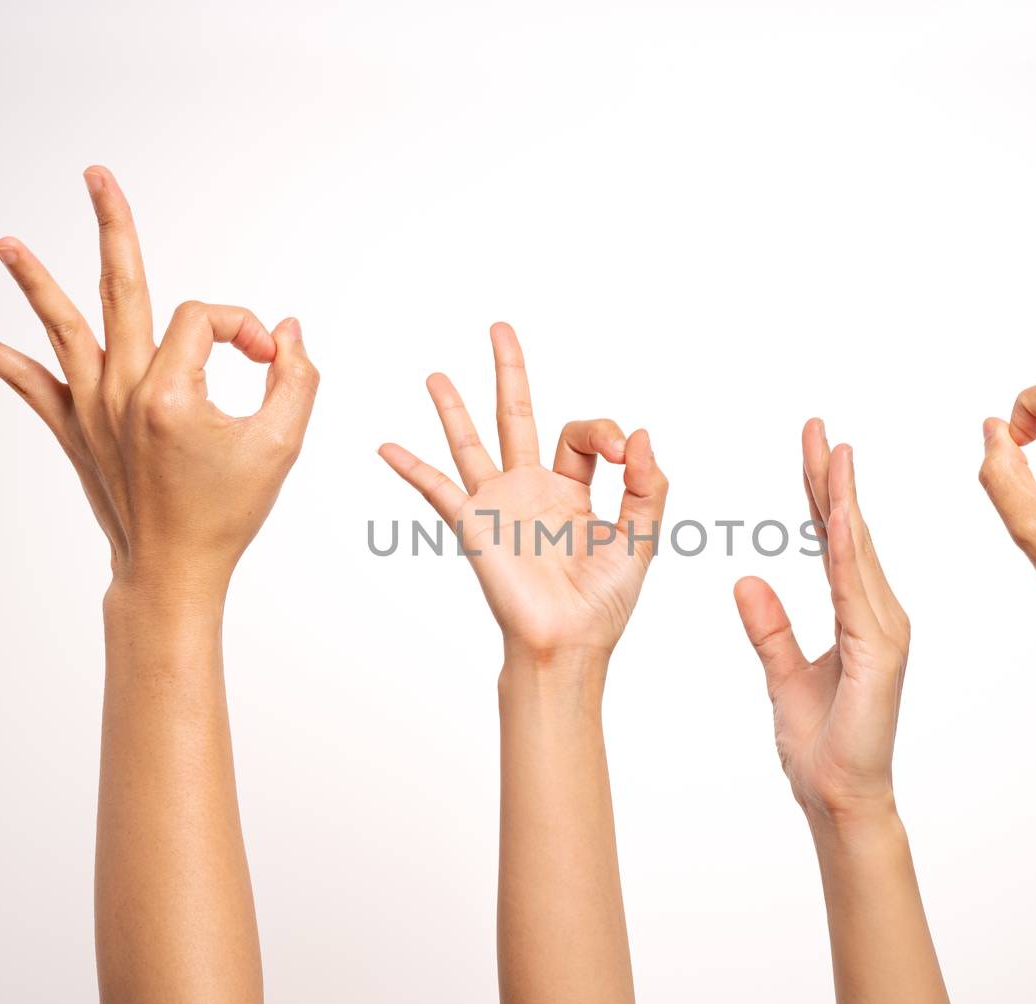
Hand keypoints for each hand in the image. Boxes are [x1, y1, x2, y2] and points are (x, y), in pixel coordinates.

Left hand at [0, 166, 319, 599]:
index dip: (243, 327)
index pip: (206, 318)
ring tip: (5, 243)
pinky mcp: (75, 429)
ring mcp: (93, 410)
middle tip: (98, 176)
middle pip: (121, 288)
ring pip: (63, 328)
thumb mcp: (282, 446)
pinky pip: (29, 384)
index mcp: (173, 394)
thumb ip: (297, 379)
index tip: (269, 359)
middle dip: (113, 226)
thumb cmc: (228, 514)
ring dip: (34, 281)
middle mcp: (124, 393)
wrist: (173, 571)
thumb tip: (287, 330)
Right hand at [379, 323, 667, 657]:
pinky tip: (387, 446)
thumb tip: (641, 433)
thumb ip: (647, 485)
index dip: (606, 431)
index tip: (625, 453)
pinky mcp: (475, 525)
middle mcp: (532, 492)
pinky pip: (437, 489)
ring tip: (436, 374)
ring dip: (453, 408)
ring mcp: (499, 506)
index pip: (582, 436)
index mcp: (574, 493)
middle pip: (518, 416)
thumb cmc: (604, 602)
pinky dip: (412, 467)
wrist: (568, 643)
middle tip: (499, 328)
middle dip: (510, 372)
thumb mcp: (642, 537)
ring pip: (472, 442)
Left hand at [733, 420, 910, 823]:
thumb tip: (747, 577)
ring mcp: (884, 632)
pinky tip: (834, 519)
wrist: (838, 799)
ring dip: (843, 501)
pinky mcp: (879, 653)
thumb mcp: (782, 675)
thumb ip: (770, 627)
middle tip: (818, 427)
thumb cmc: (820, 744)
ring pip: (857, 552)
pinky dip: (845, 553)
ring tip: (833, 454)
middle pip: (848, 533)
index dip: (821, 492)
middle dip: (831, 478)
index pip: (833, 539)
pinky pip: (855, 593)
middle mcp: (877, 614)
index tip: (813, 446)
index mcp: (857, 614)